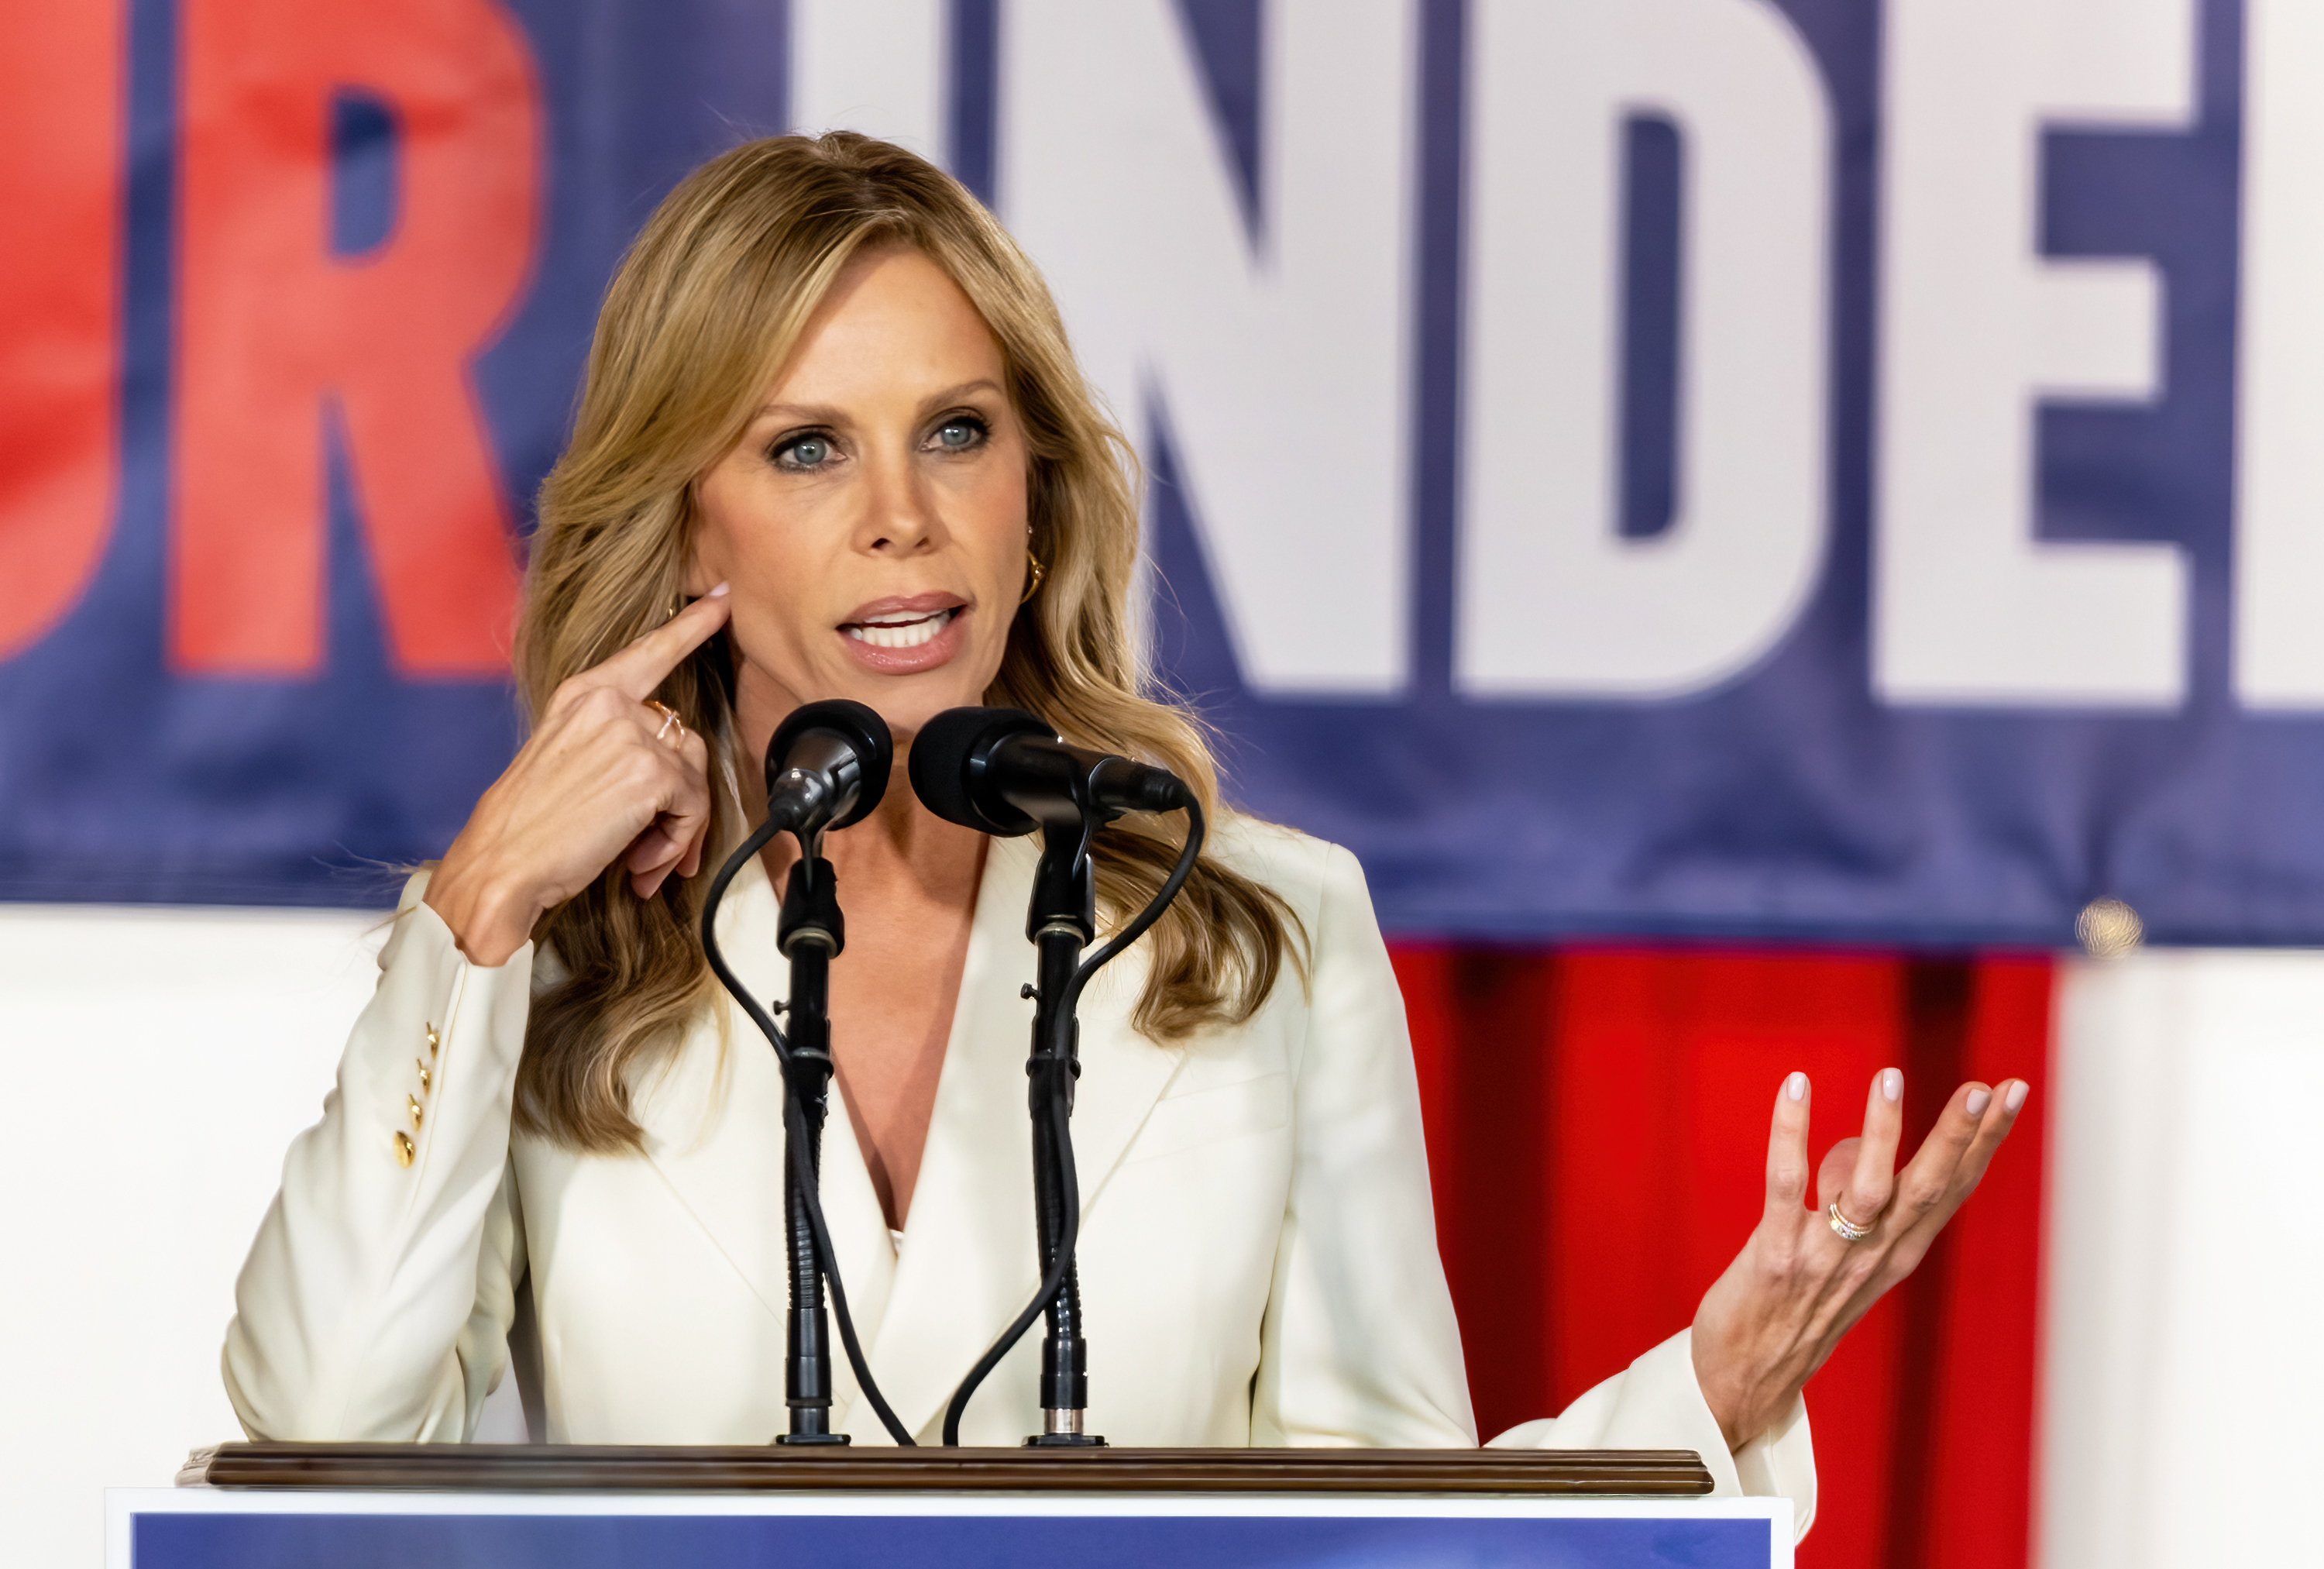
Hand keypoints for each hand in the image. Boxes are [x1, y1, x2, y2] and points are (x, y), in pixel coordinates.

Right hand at [425, 587, 732, 964]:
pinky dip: (678, 843)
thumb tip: (672, 774)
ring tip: (644, 859)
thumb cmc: (528, 827)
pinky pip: (694, 807)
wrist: (500, 864)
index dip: (691, 626)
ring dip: (679, 828)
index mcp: (582, 695)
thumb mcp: (565, 761)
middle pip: (684, 741)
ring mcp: (631, 734)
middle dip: (679, 799)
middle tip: (653, 845)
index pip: (648, 652)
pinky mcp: (652, 772)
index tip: (722, 600)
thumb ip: (614, 745)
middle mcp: (608, 704)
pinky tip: (641, 866)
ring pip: (694, 778)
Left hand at [1688, 1066, 2029, 1449]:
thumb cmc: (1799, 1309)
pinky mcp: (1776, 1257)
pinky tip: (1796, 1086)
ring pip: (1867, 1189)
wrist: (1749, 1379)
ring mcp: (1827, 1259)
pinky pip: (1786, 1185)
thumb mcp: (1849, 1261)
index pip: (1954, 1189)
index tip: (2013, 1091)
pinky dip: (1791, 1132)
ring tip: (1891, 1077)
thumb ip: (1863, 1205)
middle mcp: (1873, 1256)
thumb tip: (1861, 1141)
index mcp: (1898, 1254)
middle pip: (1929, 1188)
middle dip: (1959, 1136)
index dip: (1985, 1141)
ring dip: (1881, 1132)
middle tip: (1985, 1088)